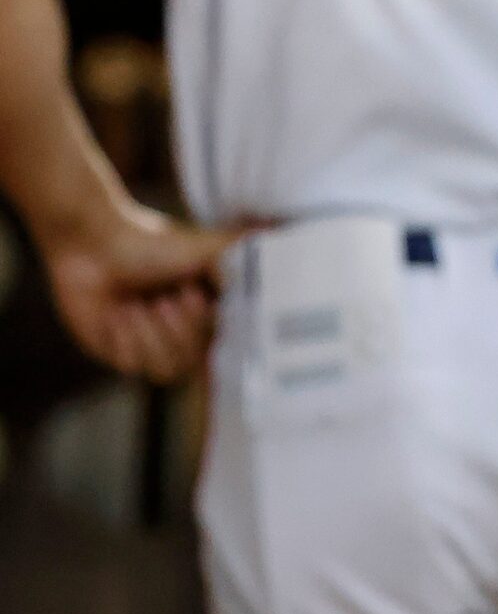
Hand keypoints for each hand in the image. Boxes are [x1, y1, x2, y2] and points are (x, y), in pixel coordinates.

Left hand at [41, 199, 234, 383]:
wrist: (93, 246)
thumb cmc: (152, 243)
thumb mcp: (208, 247)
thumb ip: (247, 254)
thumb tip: (287, 248)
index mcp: (210, 310)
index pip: (231, 344)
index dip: (218, 330)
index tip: (203, 301)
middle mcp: (185, 332)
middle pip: (198, 360)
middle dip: (182, 328)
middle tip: (169, 297)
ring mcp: (153, 345)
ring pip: (167, 370)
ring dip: (152, 333)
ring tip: (139, 304)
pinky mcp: (121, 353)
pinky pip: (133, 366)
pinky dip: (126, 336)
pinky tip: (116, 312)